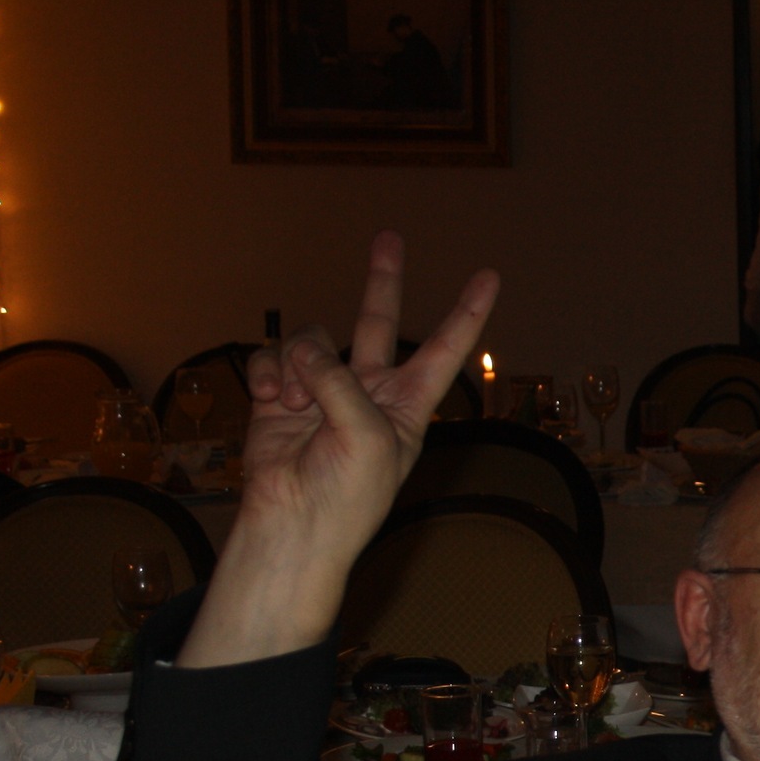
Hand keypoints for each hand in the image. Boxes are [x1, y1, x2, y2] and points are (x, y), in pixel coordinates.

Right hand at [241, 231, 498, 563]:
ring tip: (298, 406)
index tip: (490, 276)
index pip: (446, 348)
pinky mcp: (280, 395)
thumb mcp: (368, 436)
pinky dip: (269, 374)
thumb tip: (303, 354)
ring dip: (300, 366)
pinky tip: (272, 401)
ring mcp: (323, 390)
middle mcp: (369, 390)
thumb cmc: (348, 494)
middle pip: (378, 321)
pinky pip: (273, 360)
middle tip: (389, 236)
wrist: (294, 524)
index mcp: (409, 404)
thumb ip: (342, 383)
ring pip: (311, 341)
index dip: (468, 313)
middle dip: (383, 279)